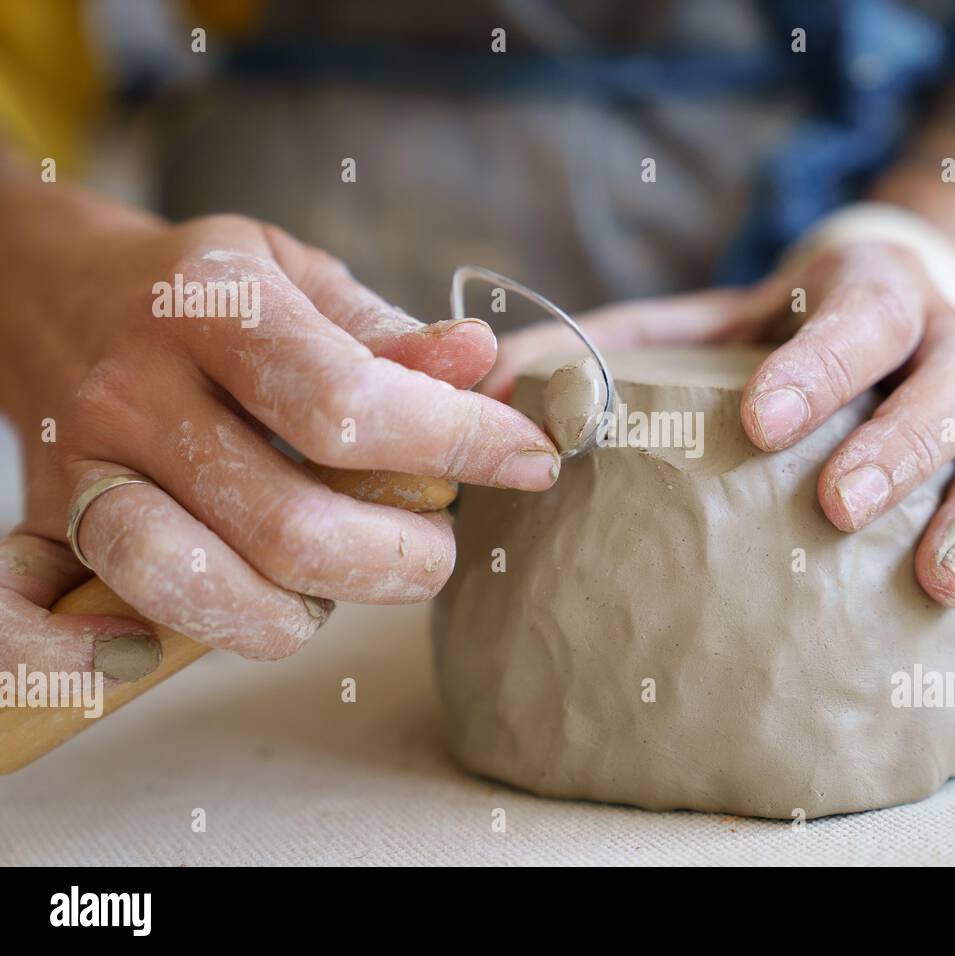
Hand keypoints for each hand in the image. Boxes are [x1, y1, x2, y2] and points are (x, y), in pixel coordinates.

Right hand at [0, 177, 558, 679]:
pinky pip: (32, 622)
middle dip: (398, 559)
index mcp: (213, 309)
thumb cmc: (205, 291)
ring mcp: (80, 464)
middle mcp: (136, 389)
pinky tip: (166, 648)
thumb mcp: (299, 275)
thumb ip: (387, 330)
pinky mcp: (43, 526)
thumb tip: (483, 362)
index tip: (527, 458)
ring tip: (335, 583)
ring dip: (294, 613)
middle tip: (434, 543)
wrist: (52, 287)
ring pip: (186, 583)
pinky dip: (98, 657)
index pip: (348, 404)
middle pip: (286, 524)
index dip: (458, 443)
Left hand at [485, 240, 954, 617]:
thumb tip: (504, 378)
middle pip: (953, 381)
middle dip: (901, 442)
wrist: (891, 295)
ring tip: (944, 583)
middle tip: (838, 505)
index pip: (857, 315)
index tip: (759, 421)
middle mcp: (950, 344)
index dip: (817, 363)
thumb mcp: (720, 314)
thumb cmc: (791, 321)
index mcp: (872, 292)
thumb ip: (628, 341)